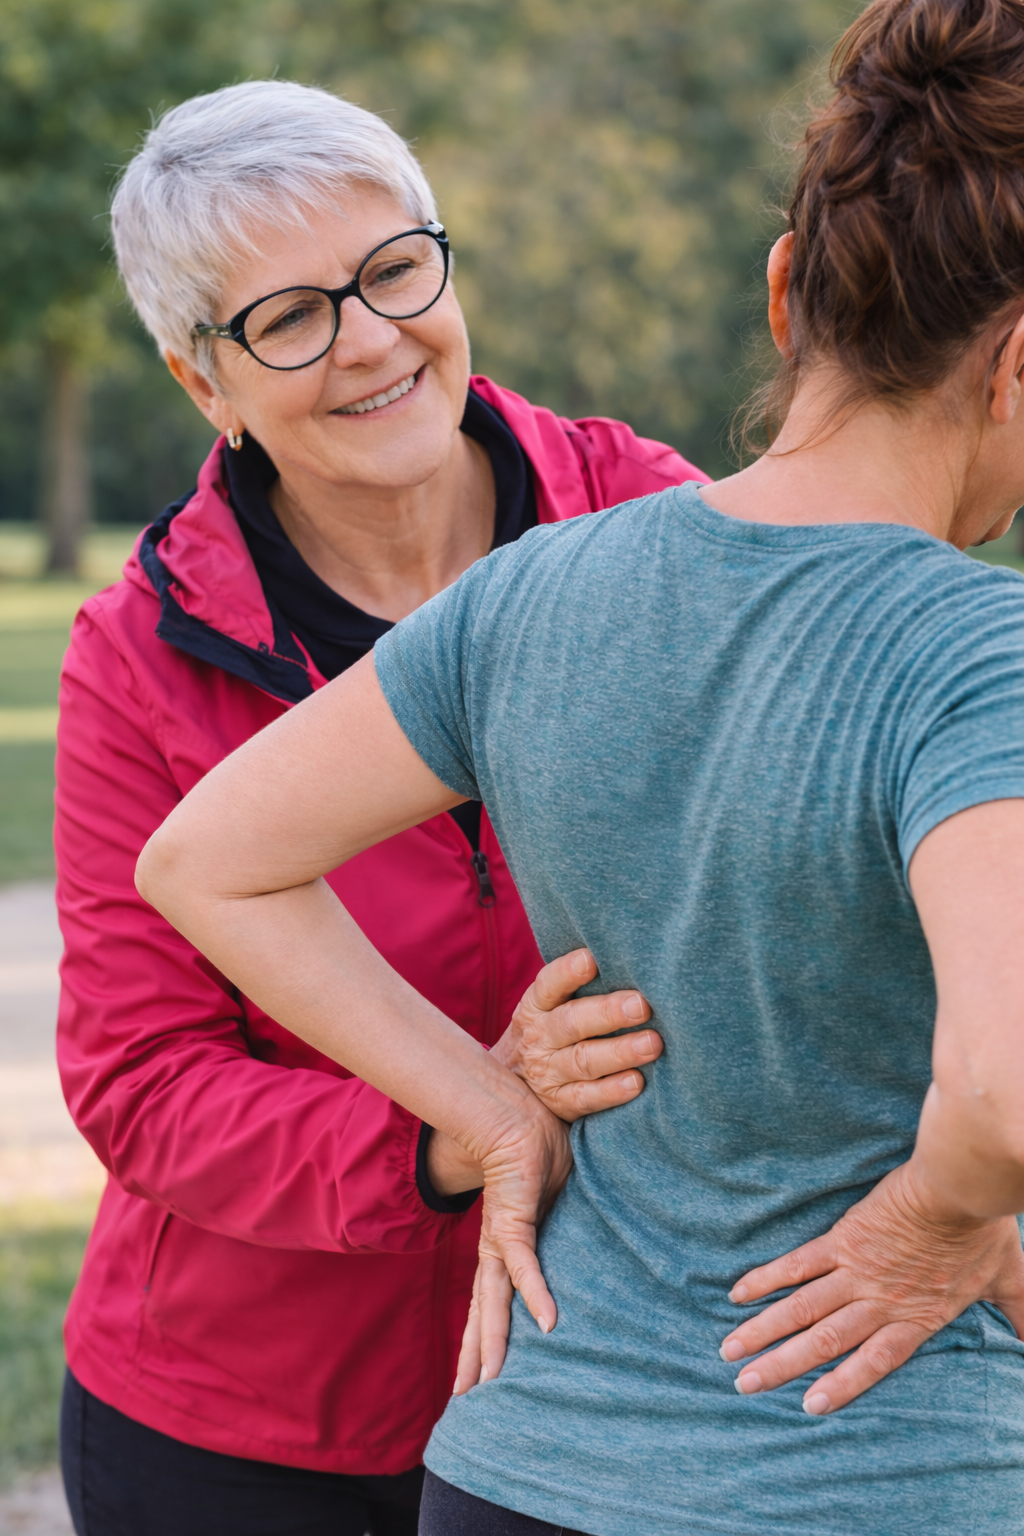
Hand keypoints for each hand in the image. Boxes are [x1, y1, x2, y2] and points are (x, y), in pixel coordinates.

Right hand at [426, 948, 659, 1194]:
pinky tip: (636, 1082)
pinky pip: (586, 1098)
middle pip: (572, 1022)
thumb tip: (629, 960)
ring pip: (584, 1060)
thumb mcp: (549, 1008)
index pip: (549, 984)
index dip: (568, 972)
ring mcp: (548, 1072)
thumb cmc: (550, 1033)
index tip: (591, 960)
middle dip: (608, 1012)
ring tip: (652, 1044)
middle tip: (641, 1006)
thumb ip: (579, 989)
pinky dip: (612, 1091)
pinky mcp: (561, 1103)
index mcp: (535, 1006)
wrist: (512, 1087)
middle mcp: (539, 1037)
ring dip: (620, 1052)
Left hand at [453, 1095, 573, 1394]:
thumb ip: (560, 1224)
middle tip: (465, 1397)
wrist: (517, 1112)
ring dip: (492, 1338)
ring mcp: (503, 1235)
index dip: (485, 1333)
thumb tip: (580, 1240)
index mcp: (503, 1244)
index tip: (480, 1372)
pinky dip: (536, 1292)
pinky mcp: (515, 1218)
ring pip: (494, 1298)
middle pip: (484, 1309)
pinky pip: (526, 1262)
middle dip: (474, 1353)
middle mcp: (496, 1247)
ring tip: (490, 1379)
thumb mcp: (553, 1199)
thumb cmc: (535, 1148)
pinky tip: (547, 1322)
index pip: (492, 1298)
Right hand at [718, 1158, 1023, 1414]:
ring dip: (764, 1330)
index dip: (840, 1385)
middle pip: (823, 1342)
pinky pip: (798, 1264)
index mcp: (916, 1317)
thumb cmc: (984, 1230)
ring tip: (731, 1350)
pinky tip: (739, 1293)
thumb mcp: (1008, 1279)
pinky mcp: (842, 1238)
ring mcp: (856, 1270)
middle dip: (781, 1366)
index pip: (872, 1362)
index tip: (807, 1407)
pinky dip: (767, 1279)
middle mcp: (879, 1301)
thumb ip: (1020, 1314)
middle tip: (743, 1385)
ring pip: (802, 1308)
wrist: (959, 1186)